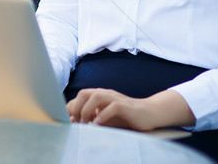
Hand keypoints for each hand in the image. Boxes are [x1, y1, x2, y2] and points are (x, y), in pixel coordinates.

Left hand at [66, 88, 194, 130]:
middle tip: (76, 122)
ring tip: (84, 123)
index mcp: (100, 95)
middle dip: (77, 107)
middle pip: (85, 93)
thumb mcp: (105, 118)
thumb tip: (73, 120)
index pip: (80, 95)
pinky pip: (112, 107)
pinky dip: (103, 115)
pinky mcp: (125, 106)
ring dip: (87, 110)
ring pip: (96, 96)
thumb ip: (91, 117)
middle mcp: (106, 94)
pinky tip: (97, 124)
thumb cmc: (125, 117)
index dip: (72, 106)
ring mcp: (115, 98)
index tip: (68, 120)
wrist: (149, 114)